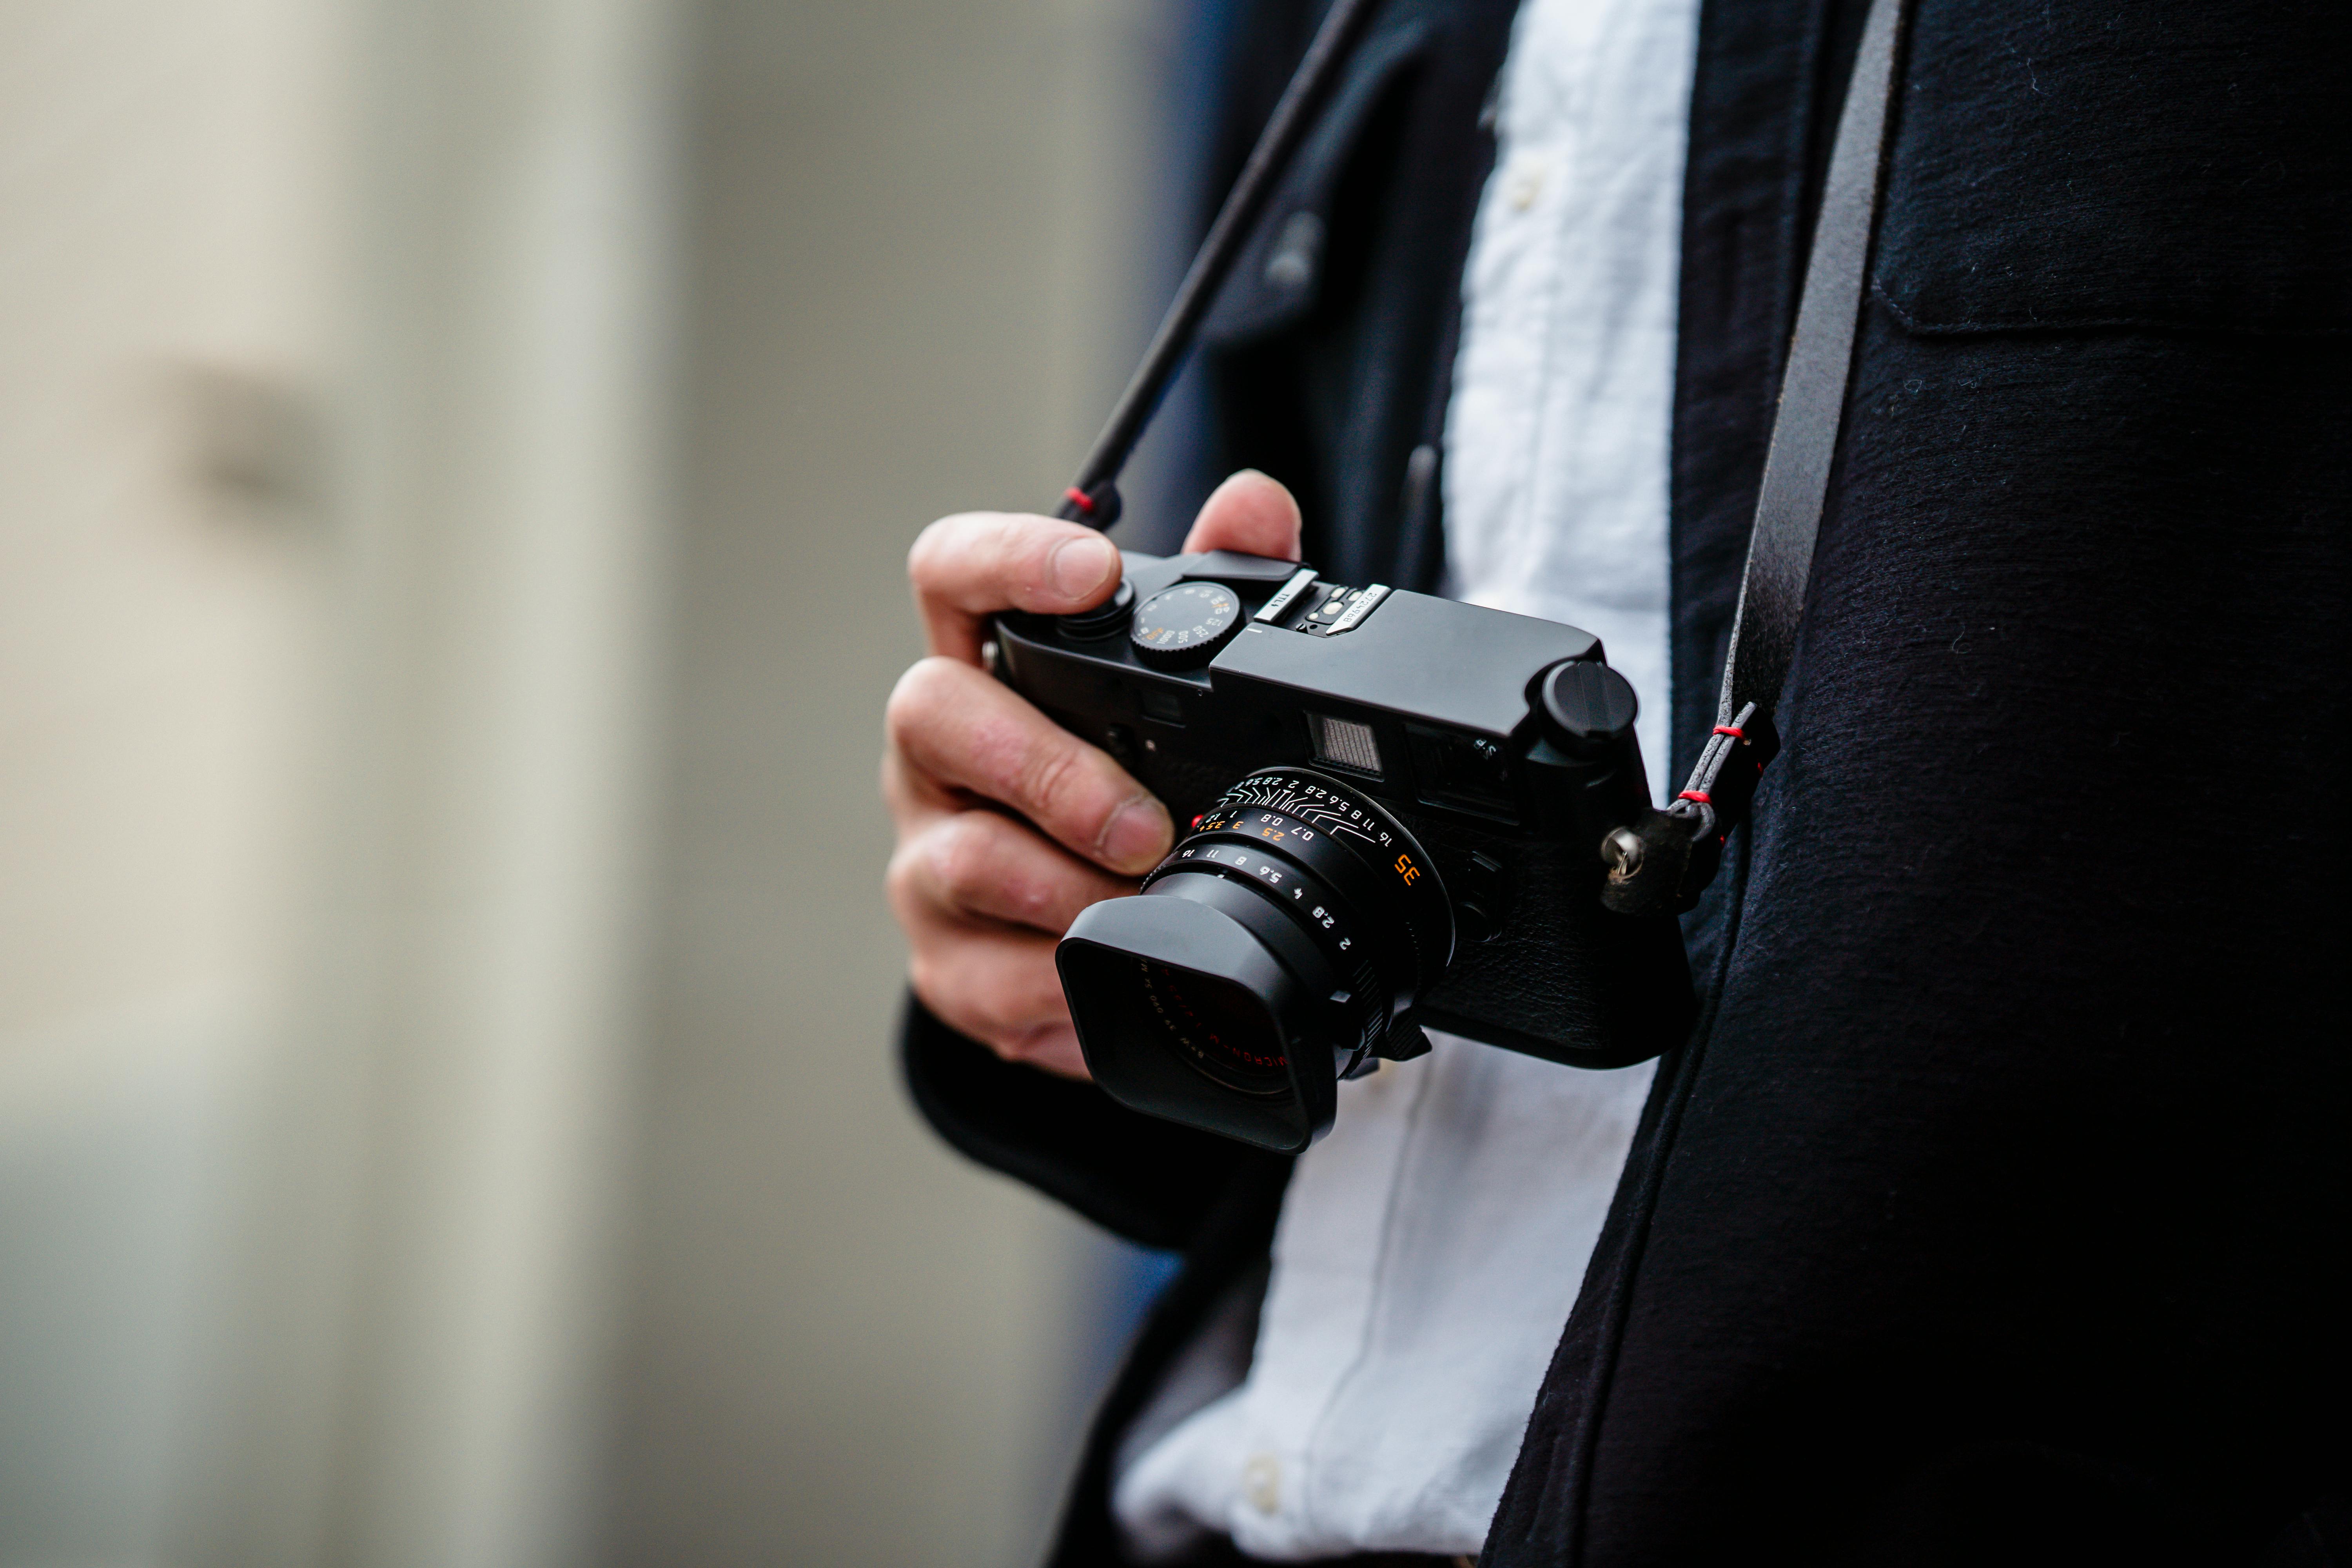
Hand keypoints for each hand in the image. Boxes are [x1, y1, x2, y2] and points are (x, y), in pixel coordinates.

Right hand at [883, 471, 1303, 1077]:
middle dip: (1045, 767)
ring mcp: (929, 861)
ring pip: (955, 860)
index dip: (1007, 560)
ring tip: (1141, 911)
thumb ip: (1227, 585)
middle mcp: (938, 756)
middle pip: (932, 712)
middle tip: (1141, 822)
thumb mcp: (1182, 692)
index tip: (1090, 571)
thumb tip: (1258, 506)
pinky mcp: (949, 967)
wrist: (1083, 935)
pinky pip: (983, 979)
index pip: (955, 573)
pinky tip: (1109, 984)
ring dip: (1057, 888)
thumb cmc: (1126, 786)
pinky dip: (1056, 987)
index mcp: (985, 664)